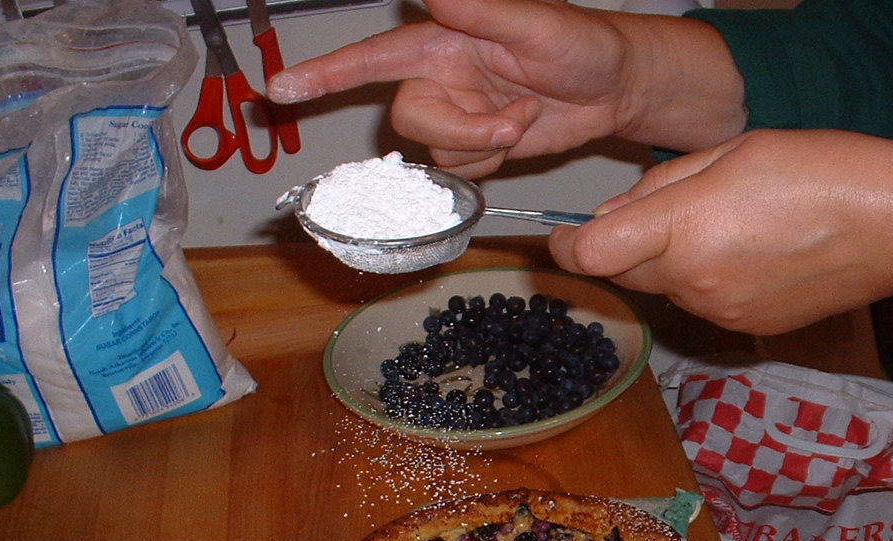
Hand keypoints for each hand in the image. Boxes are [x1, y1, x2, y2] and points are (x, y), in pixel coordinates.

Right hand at [268, 0, 743, 178]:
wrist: (612, 90)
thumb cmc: (579, 44)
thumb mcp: (536, 22)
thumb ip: (482, 8)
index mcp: (440, 42)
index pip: (370, 58)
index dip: (323, 74)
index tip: (279, 90)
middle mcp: (439, 78)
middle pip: (409, 120)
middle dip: (462, 131)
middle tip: (515, 117)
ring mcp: (456, 115)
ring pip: (436, 153)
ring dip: (483, 148)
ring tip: (523, 118)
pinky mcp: (475, 147)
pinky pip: (461, 172)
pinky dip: (491, 164)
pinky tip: (518, 136)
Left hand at [549, 128, 892, 332]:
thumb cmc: (821, 172)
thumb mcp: (730, 154)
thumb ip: (660, 187)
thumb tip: (614, 216)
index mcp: (684, 229)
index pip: (593, 253)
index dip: (568, 247)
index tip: (565, 238)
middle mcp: (692, 281)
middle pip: (625, 272)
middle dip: (627, 246)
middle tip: (667, 211)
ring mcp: (718, 312)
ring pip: (665, 288)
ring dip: (672, 263)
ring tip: (727, 227)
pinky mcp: (744, 329)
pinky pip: (702, 304)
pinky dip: (707, 282)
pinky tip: (750, 255)